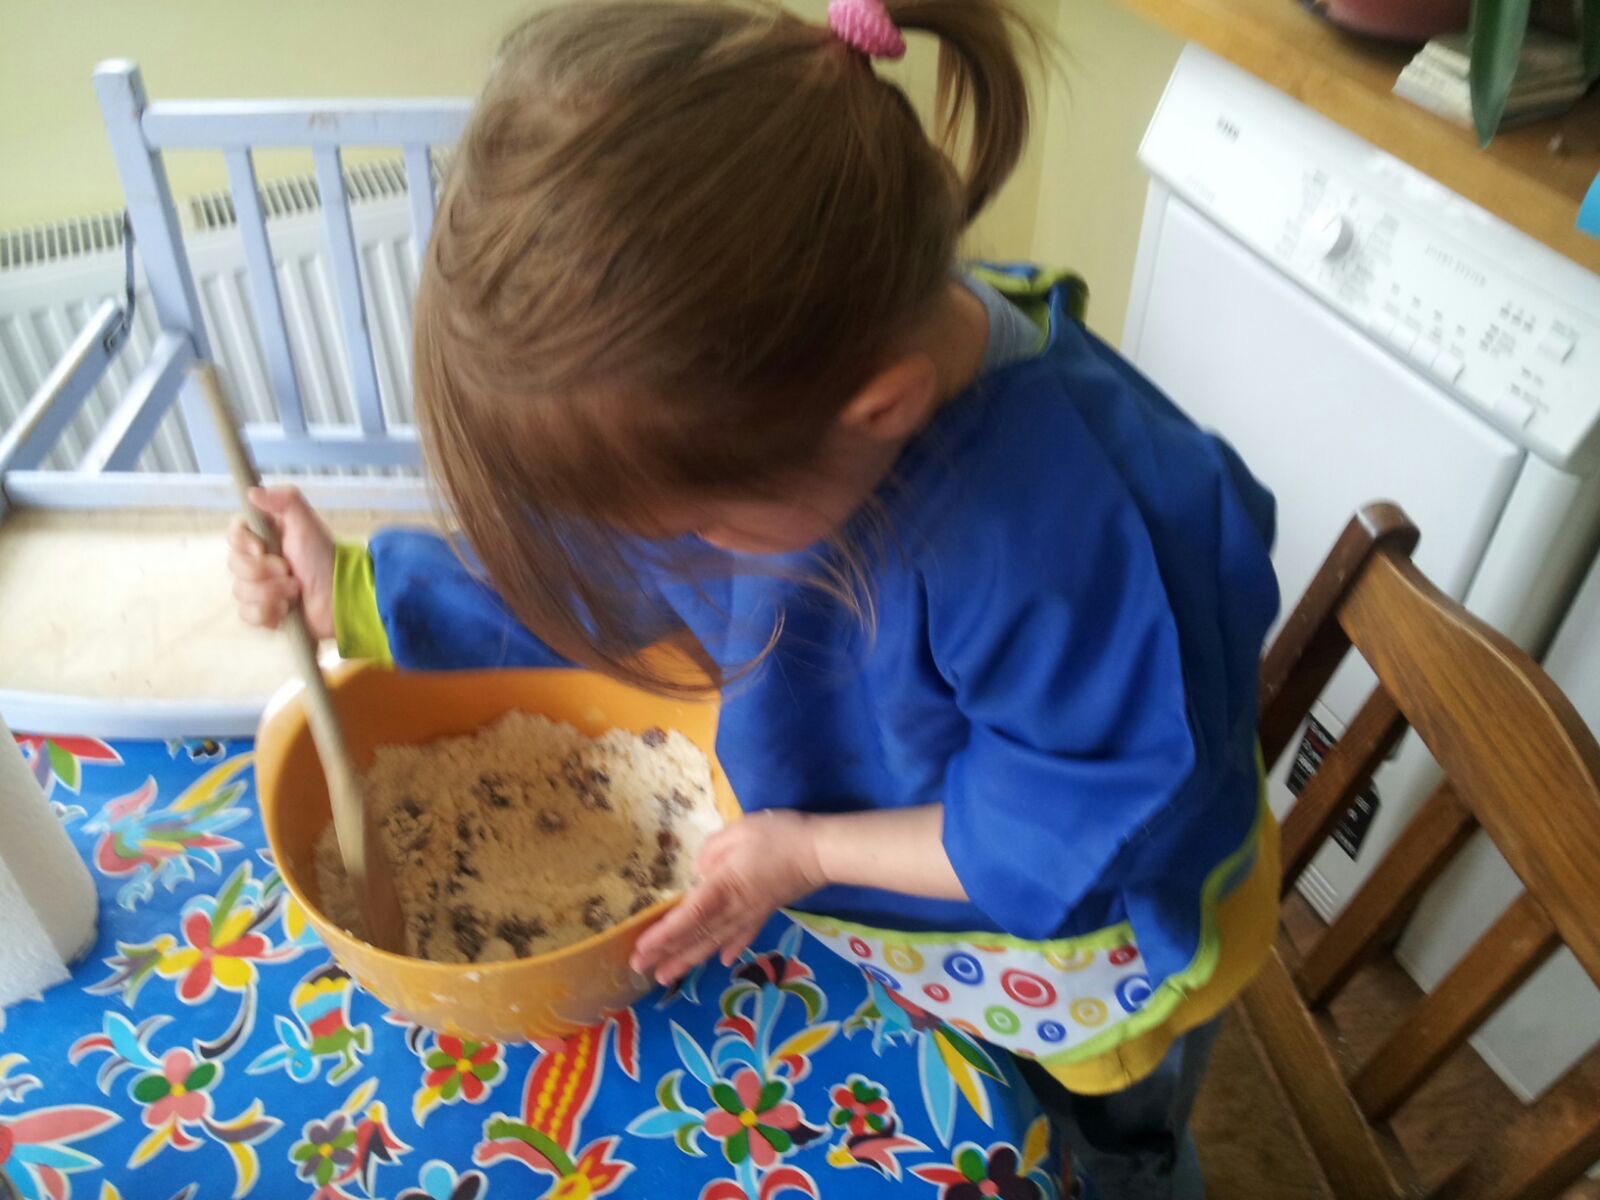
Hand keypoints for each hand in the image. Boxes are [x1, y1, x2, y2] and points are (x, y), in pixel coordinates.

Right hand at [226, 486, 335, 637]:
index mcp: (265, 538)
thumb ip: (285, 499)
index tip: (262, 548)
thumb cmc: (325, 557)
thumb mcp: (307, 522)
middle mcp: (258, 562)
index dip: (243, 543)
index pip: (234, 535)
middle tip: (289, 570)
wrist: (342, 595)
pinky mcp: (265, 613)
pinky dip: (268, 612)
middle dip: (263, 571)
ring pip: (241, 591)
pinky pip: (248, 615)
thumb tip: (251, 493)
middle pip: (235, 565)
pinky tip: (287, 609)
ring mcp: (260, 589)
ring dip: (271, 592)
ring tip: (296, 590)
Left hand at [631, 810, 824, 984]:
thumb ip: (711, 852)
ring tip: (667, 976)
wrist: (819, 851)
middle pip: (696, 936)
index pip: (687, 918)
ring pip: (714, 942)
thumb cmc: (777, 836)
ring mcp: (750, 914)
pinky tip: (721, 960)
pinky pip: (742, 936)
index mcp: (722, 887)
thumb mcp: (737, 832)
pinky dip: (729, 949)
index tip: (641, 950)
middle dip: (667, 954)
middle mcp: (733, 909)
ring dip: (689, 960)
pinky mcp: (765, 912)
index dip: (663, 936)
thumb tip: (699, 874)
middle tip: (641, 970)